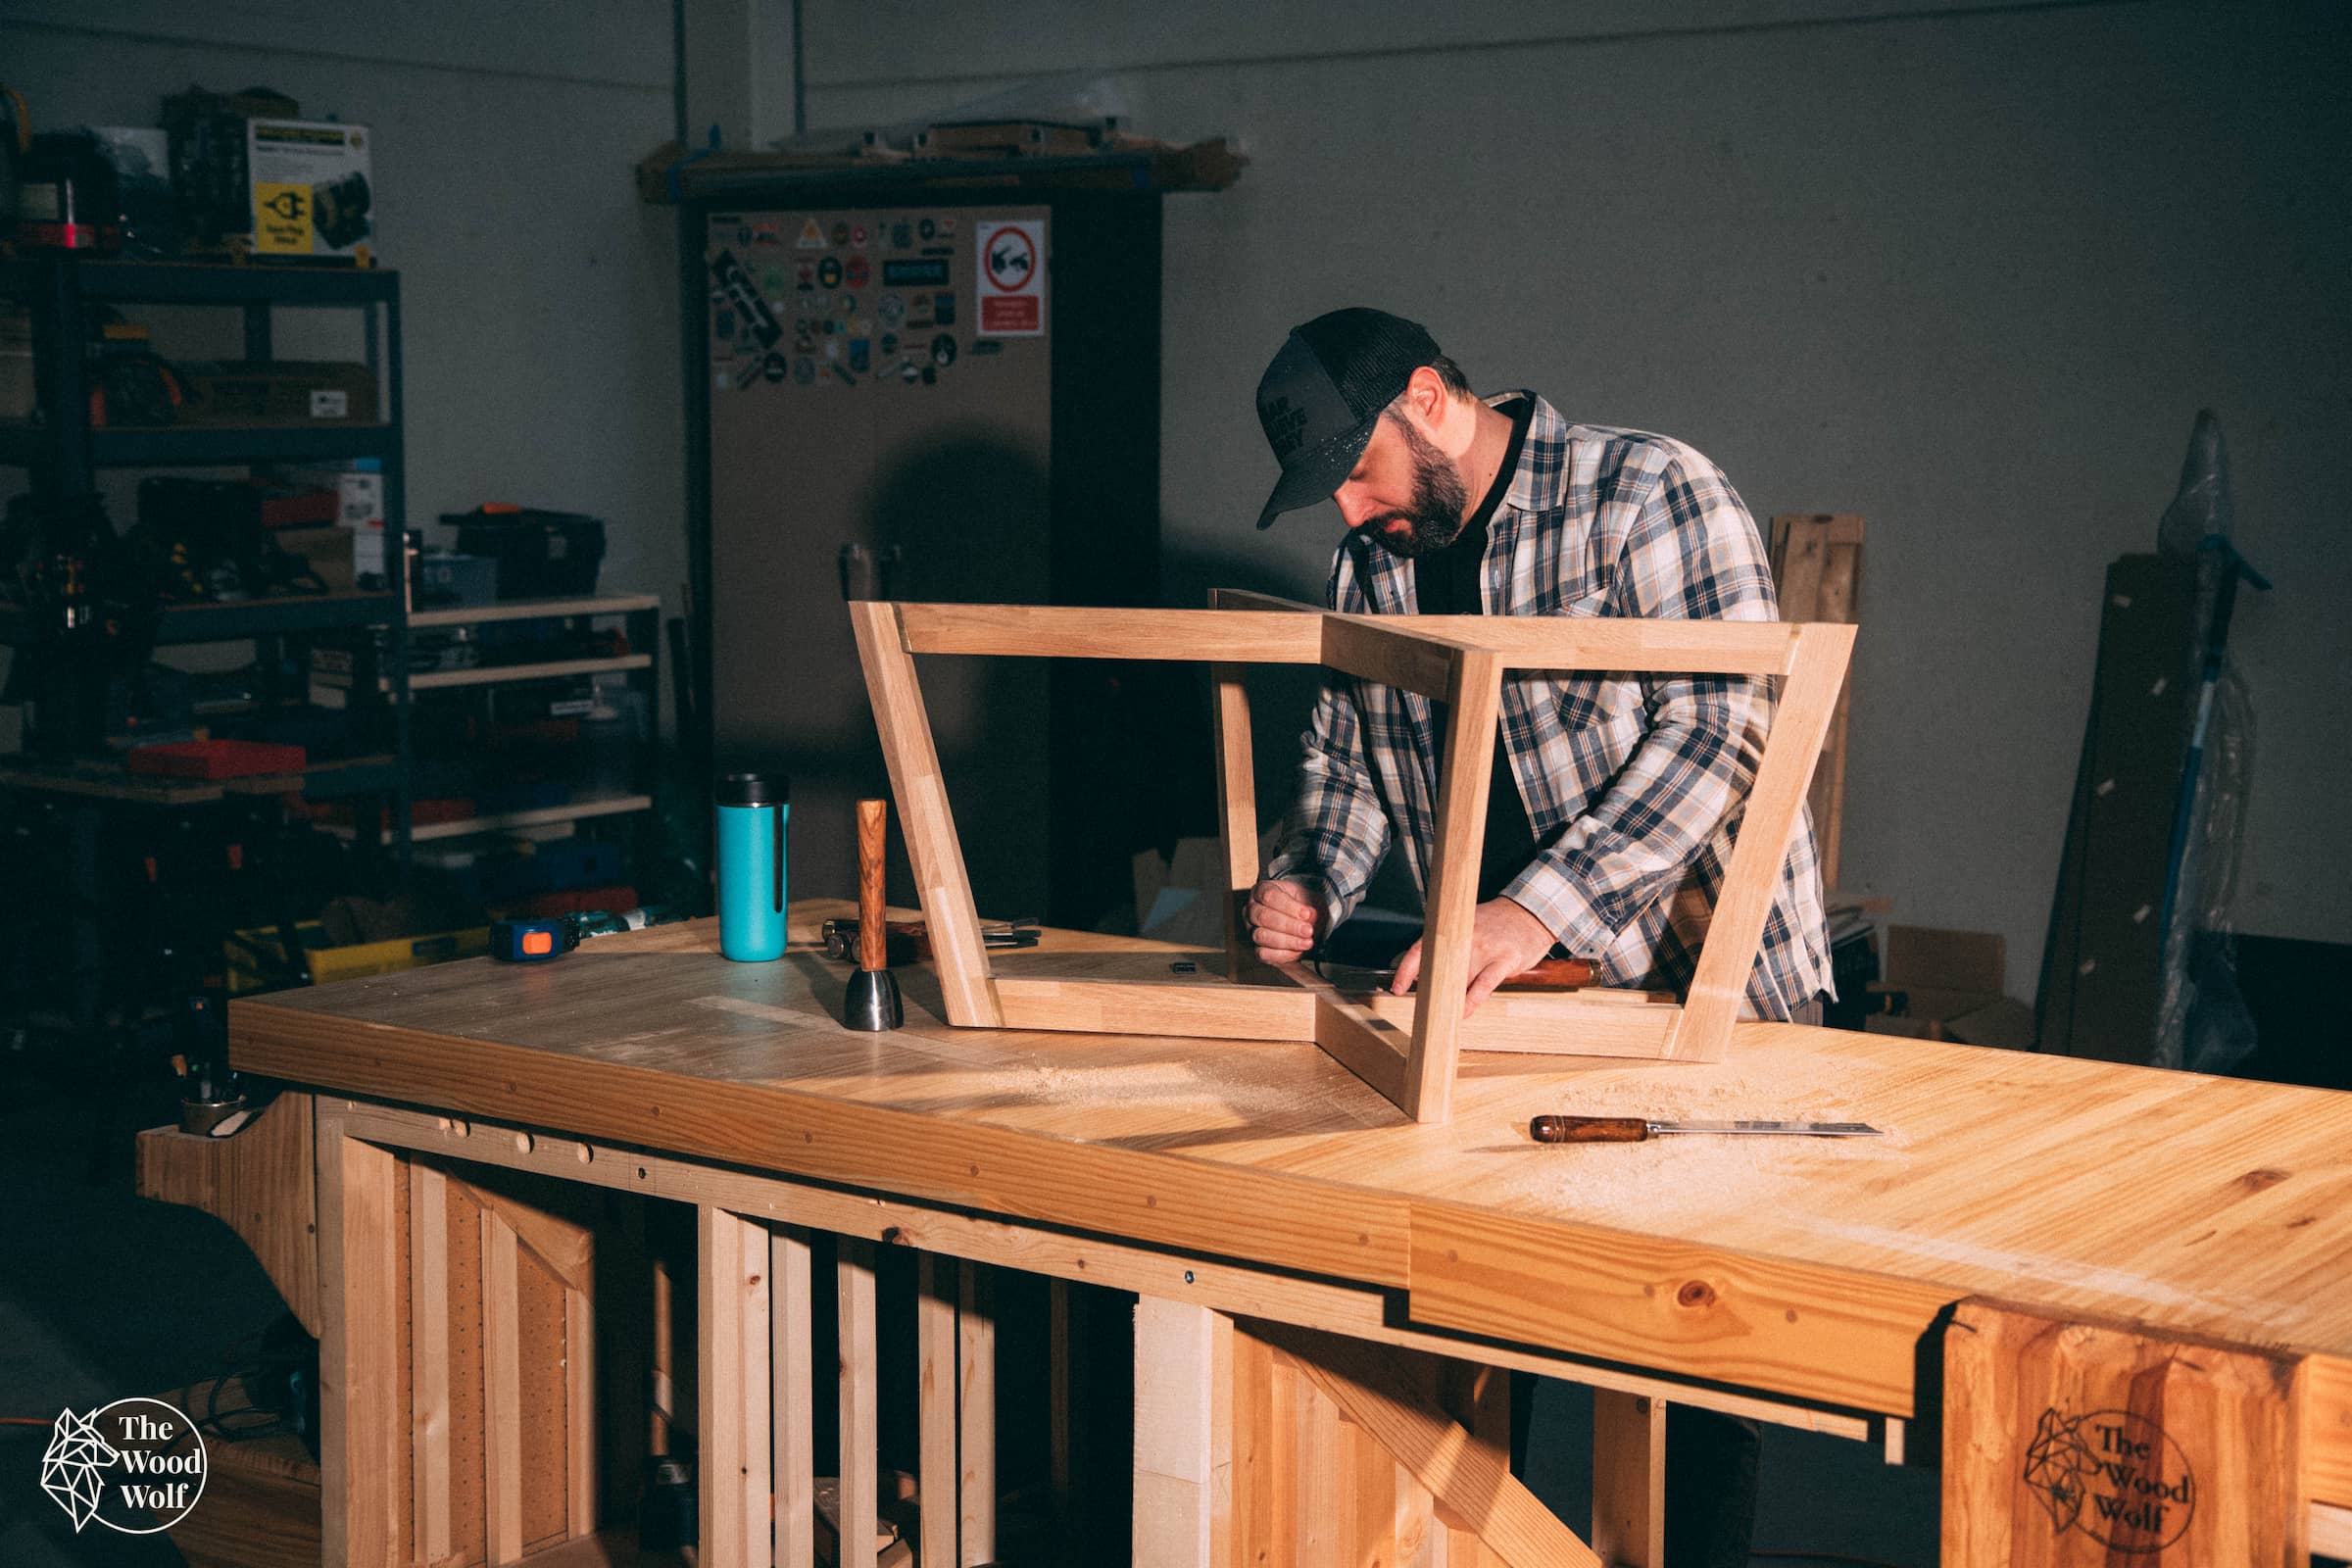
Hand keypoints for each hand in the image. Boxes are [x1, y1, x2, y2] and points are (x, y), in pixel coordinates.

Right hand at [1245, 877, 1324, 965]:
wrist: (1305, 921)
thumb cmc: (1303, 906)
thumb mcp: (1309, 898)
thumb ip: (1309, 905)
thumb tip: (1309, 916)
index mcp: (1262, 890)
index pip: (1269, 896)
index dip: (1289, 906)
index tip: (1307, 914)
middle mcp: (1252, 909)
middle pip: (1263, 917)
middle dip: (1289, 925)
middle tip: (1308, 930)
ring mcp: (1251, 930)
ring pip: (1261, 936)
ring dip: (1288, 941)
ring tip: (1307, 942)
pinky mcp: (1256, 949)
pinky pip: (1263, 954)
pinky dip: (1283, 954)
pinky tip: (1299, 951)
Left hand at [1389, 896, 1557, 1017]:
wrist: (1531, 913)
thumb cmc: (1497, 922)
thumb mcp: (1467, 925)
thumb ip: (1448, 945)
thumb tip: (1427, 971)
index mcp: (1452, 928)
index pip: (1420, 950)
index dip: (1406, 971)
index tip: (1398, 988)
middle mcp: (1464, 938)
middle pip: (1437, 970)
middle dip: (1428, 990)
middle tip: (1421, 1007)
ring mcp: (1485, 950)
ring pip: (1459, 981)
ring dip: (1449, 1000)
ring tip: (1441, 1015)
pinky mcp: (1504, 961)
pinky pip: (1483, 987)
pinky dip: (1471, 1003)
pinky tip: (1463, 1013)